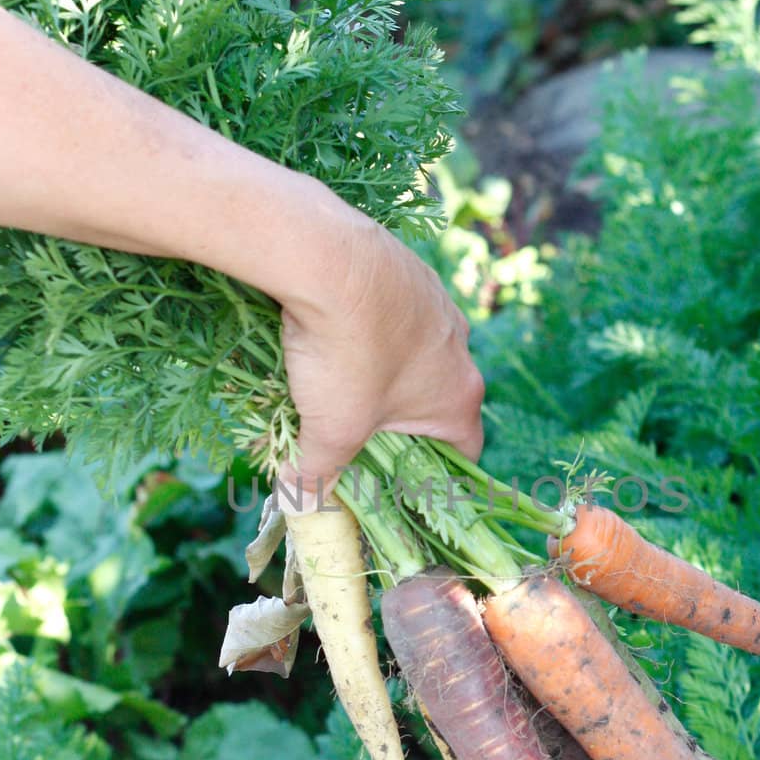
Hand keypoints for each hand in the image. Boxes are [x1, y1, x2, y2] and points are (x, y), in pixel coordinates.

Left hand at [279, 203, 484, 496]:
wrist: (328, 257)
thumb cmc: (344, 354)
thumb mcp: (328, 430)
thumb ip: (316, 474)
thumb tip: (297, 502)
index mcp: (460, 396)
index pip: (463, 453)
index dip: (431, 475)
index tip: (396, 482)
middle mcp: (462, 349)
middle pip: (433, 403)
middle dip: (395, 424)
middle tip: (352, 434)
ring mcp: (439, 305)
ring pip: (413, 355)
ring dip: (380, 374)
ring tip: (333, 380)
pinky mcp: (410, 272)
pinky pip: (394, 314)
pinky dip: (368, 328)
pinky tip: (329, 331)